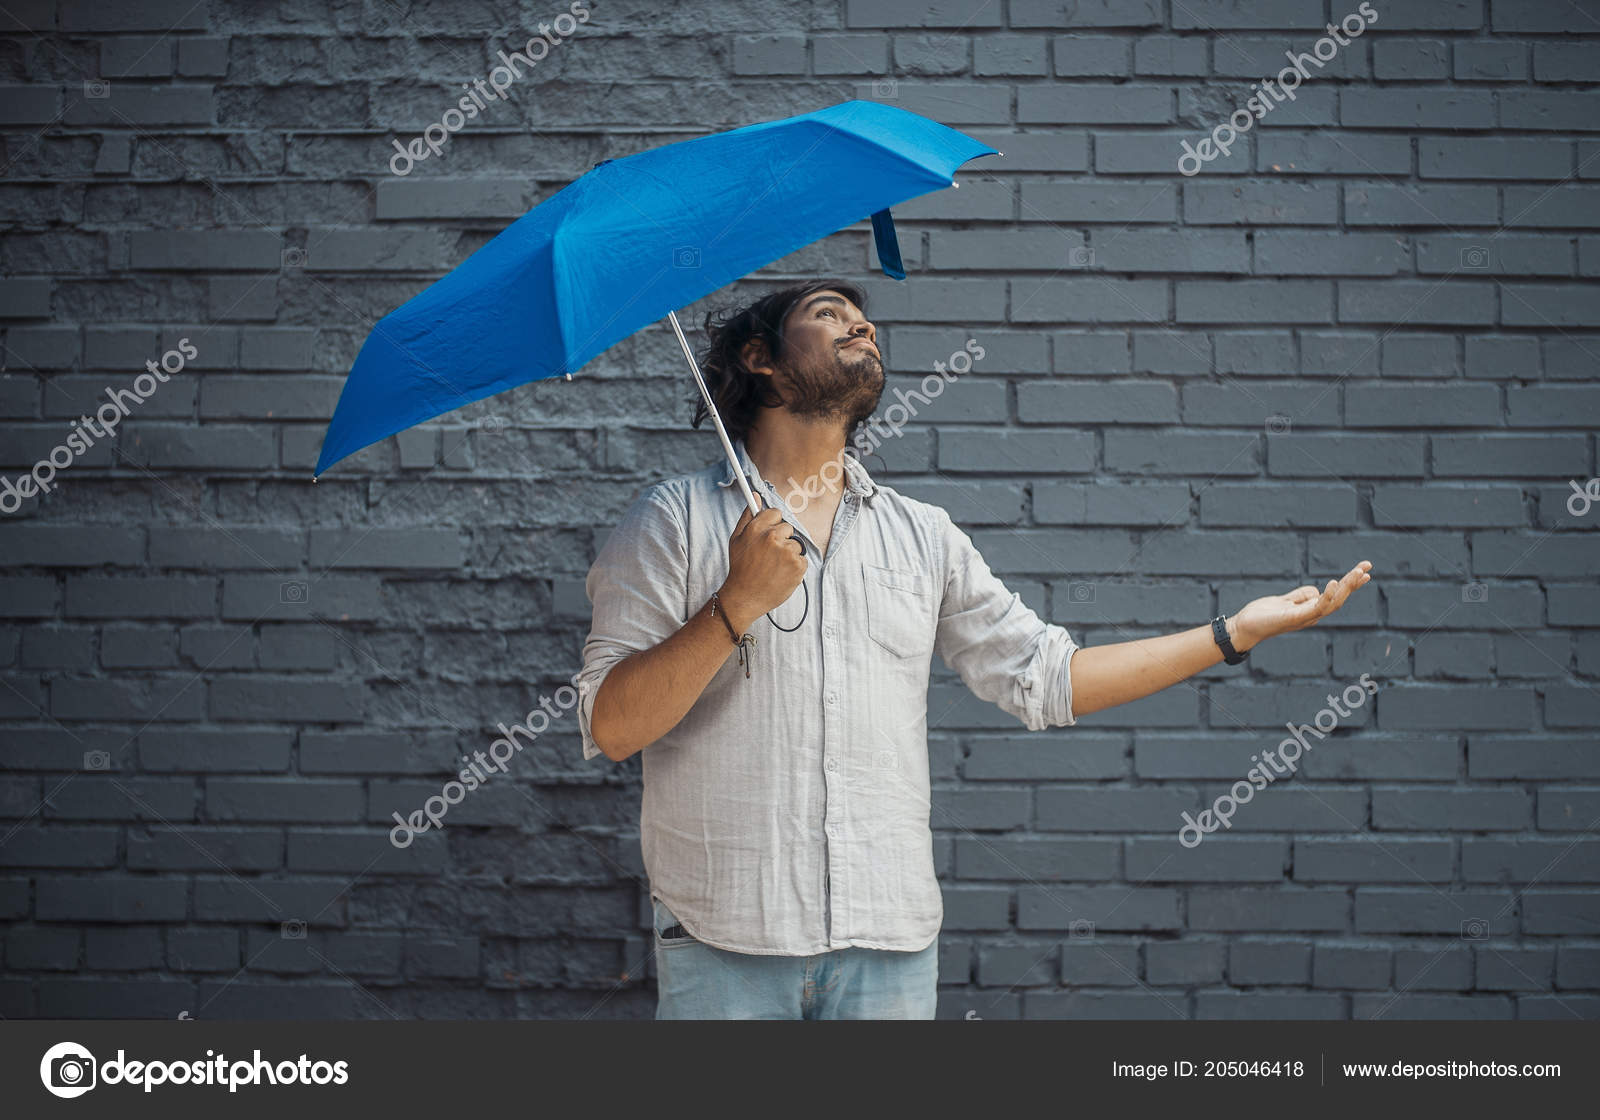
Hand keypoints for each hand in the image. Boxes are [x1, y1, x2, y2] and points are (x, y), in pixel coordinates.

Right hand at [721, 496, 806, 624]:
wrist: (745, 597)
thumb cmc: (740, 568)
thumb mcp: (737, 539)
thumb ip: (748, 515)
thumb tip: (755, 495)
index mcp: (757, 528)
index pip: (776, 513)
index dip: (773, 524)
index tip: (769, 534)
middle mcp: (773, 537)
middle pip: (788, 528)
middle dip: (782, 539)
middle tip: (769, 555)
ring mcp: (787, 551)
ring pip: (796, 544)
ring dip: (789, 554)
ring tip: (774, 567)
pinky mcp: (798, 565)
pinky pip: (802, 559)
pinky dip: (795, 567)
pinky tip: (781, 574)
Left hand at [1229, 561, 1373, 651]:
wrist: (1244, 628)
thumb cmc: (1263, 615)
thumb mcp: (1285, 600)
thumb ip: (1301, 596)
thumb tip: (1316, 590)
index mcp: (1311, 610)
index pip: (1336, 596)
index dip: (1351, 585)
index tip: (1365, 571)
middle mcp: (1312, 616)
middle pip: (1340, 599)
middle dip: (1354, 583)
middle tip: (1367, 566)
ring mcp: (1305, 618)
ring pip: (1333, 602)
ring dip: (1347, 587)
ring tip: (1358, 572)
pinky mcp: (1295, 618)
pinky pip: (1316, 606)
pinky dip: (1327, 595)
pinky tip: (1335, 582)